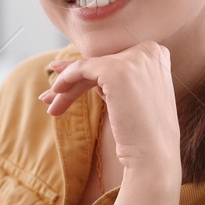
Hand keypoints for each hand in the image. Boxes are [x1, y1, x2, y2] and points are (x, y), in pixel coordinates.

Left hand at [38, 41, 181, 185]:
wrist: (153, 155)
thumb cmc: (142, 132)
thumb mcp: (128, 96)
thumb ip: (109, 79)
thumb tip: (75, 68)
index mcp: (156, 53)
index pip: (113, 59)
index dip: (88, 73)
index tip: (65, 85)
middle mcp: (148, 50)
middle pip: (100, 62)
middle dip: (73, 78)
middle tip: (50, 94)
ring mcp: (134, 58)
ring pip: (89, 67)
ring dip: (66, 85)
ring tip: (48, 101)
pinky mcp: (116, 69)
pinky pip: (81, 68)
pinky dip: (65, 79)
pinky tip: (55, 93)